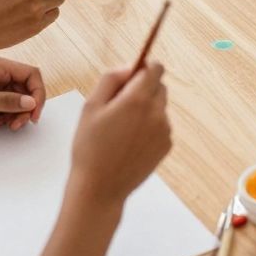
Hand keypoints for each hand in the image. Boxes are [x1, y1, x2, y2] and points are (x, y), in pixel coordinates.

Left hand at [0, 56, 45, 133]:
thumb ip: (7, 101)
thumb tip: (32, 102)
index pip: (31, 75)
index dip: (38, 93)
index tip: (35, 112)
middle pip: (28, 89)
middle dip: (28, 107)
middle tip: (20, 123)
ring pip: (20, 101)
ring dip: (18, 115)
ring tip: (8, 126)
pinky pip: (8, 108)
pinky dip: (8, 118)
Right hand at [66, 63, 171, 206]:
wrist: (100, 188)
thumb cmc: (89, 147)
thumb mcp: (91, 106)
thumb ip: (111, 78)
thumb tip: (130, 67)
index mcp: (137, 100)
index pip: (155, 68)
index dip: (144, 67)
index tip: (132, 74)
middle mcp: (157, 113)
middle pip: (159, 86)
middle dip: (143, 88)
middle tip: (119, 104)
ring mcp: (164, 131)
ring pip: (160, 106)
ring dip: (146, 108)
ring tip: (121, 127)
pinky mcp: (166, 146)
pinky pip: (161, 125)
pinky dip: (149, 126)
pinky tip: (129, 141)